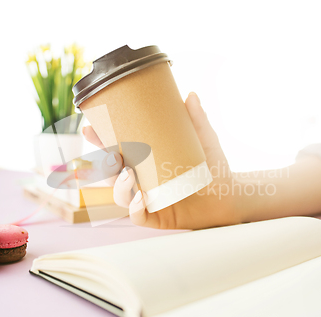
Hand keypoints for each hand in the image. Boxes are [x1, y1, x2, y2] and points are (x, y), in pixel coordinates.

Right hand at [83, 92, 243, 228]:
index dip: (100, 140)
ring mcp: (147, 199)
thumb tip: (191, 95)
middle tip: (112, 154)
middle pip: (112, 173)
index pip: (117, 149)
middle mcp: (142, 179)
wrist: (230, 195)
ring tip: (128, 174)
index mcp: (147, 160)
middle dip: (104, 164)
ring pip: (120, 195)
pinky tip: (140, 199)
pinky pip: (138, 216)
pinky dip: (134, 209)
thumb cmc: (214, 167)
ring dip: (118, 186)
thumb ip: (197, 119)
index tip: (91, 127)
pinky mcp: (156, 217)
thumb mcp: (204, 140)